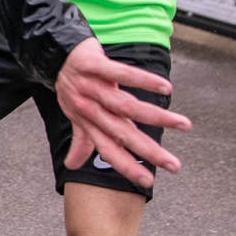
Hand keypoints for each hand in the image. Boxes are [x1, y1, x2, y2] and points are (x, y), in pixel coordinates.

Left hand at [55, 38, 191, 188]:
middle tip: (174, 165)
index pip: (109, 149)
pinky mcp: (95, 65)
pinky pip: (122, 73)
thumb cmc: (69, 86)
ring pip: (127, 106)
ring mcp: (93, 87)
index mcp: (89, 122)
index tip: (149, 182)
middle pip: (123, 133)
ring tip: (183, 125)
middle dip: (149, 151)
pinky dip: (143, 80)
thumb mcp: (73, 114)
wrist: (52, 53)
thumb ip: (80, 140)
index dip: (127, 167)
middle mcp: (90, 108)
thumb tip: (72, 165)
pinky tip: (165, 88)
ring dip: (156, 117)